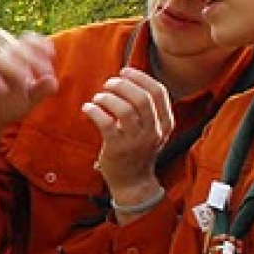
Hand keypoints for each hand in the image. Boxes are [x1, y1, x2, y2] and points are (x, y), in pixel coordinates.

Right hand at [0, 33, 57, 160]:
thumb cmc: (10, 106)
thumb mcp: (30, 101)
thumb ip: (42, 91)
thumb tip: (53, 80)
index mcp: (17, 61)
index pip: (26, 42)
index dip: (38, 43)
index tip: (52, 54)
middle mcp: (1, 61)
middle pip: (14, 48)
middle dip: (31, 58)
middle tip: (45, 72)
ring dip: (14, 67)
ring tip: (25, 80)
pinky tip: (3, 90)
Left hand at [83, 67, 173, 204]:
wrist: (133, 182)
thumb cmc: (138, 150)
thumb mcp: (152, 129)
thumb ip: (146, 108)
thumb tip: (129, 78)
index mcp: (165, 123)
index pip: (158, 92)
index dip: (140, 77)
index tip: (125, 71)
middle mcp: (154, 132)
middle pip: (142, 98)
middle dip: (123, 85)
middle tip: (109, 84)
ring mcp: (136, 141)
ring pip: (125, 110)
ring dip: (108, 98)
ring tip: (98, 97)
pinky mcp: (117, 149)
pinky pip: (106, 123)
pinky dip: (94, 111)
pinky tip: (88, 108)